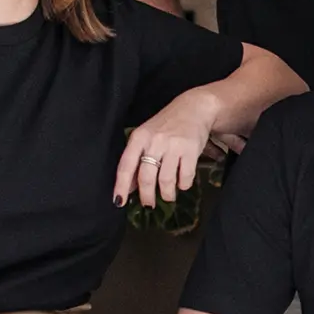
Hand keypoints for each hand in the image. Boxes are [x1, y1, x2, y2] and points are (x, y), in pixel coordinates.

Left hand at [116, 89, 221, 208]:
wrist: (194, 108)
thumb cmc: (166, 125)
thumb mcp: (146, 137)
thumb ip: (136, 160)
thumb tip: (128, 188)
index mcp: (139, 138)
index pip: (126, 166)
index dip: (121, 186)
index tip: (119, 202)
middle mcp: (154, 141)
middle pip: (146, 177)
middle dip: (147, 196)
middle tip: (148, 204)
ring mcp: (173, 146)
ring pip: (165, 180)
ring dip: (167, 194)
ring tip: (168, 196)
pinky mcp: (191, 150)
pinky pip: (185, 177)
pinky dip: (183, 185)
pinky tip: (182, 184)